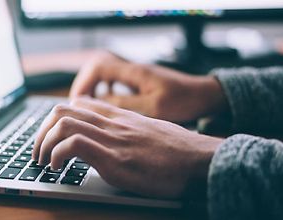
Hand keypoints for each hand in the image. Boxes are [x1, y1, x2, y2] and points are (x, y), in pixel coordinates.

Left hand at [32, 97, 222, 198]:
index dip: (57, 118)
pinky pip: (74, 145)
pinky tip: (58, 168)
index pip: (78, 103)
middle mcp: (112, 123)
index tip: (51, 136)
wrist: (202, 160)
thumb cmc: (179, 150)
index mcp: (120, 116)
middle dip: (41, 131)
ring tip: (43, 161)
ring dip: (43, 143)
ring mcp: (113, 139)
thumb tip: (113, 140)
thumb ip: (128, 130)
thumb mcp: (150, 132)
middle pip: (62, 110)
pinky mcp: (115, 159)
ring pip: (63, 123)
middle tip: (38, 151)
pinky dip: (57, 155)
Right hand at [70, 51, 227, 122]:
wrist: (204, 95)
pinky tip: (106, 105)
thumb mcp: (153, 107)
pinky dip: (105, 91)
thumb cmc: (184, 101)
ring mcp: (136, 75)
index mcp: (134, 72)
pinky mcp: (139, 82)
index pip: (98, 67)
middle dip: (84, 85)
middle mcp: (132, 70)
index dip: (83, 83)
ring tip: (87, 107)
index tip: (77, 101)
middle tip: (78, 106)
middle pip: (96, 68)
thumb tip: (97, 104)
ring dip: (93, 89)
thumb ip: (124, 105)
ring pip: (104, 75)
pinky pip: (114, 82)